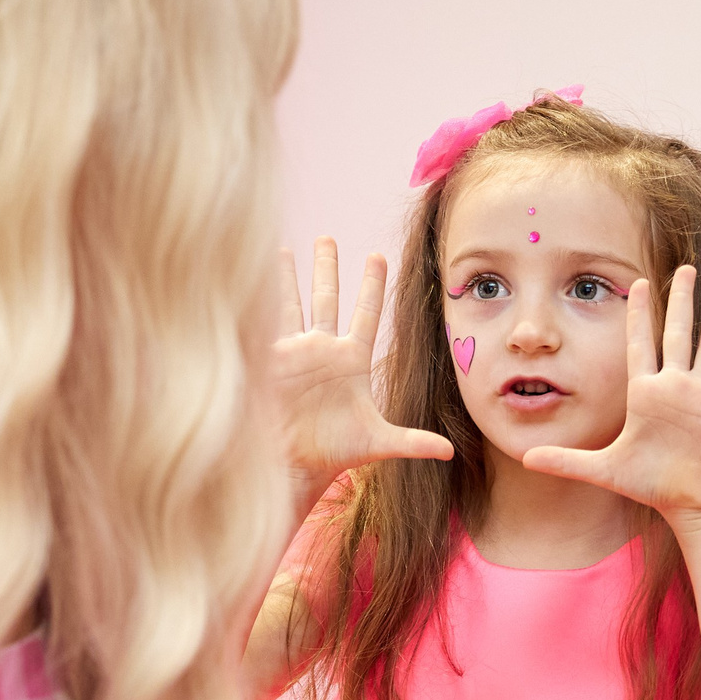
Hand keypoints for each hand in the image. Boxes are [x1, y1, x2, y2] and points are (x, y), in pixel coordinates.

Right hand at [271, 238, 452, 507]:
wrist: (294, 463)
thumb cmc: (334, 452)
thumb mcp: (377, 442)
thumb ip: (413, 441)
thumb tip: (450, 451)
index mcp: (352, 360)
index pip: (365, 313)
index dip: (371, 284)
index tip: (377, 255)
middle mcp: (323, 350)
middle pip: (327, 298)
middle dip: (327, 267)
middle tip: (327, 236)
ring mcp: (295, 352)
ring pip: (293, 304)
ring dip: (288, 276)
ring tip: (282, 247)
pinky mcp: (270, 360)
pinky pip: (266, 323)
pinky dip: (260, 300)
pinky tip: (251, 276)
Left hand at [521, 265, 700, 527]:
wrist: (687, 501)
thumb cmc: (648, 482)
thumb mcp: (603, 468)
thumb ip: (566, 461)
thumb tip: (525, 459)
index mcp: (646, 392)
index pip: (641, 343)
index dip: (640, 314)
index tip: (638, 282)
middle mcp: (675, 387)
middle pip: (678, 334)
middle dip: (681, 301)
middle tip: (684, 268)